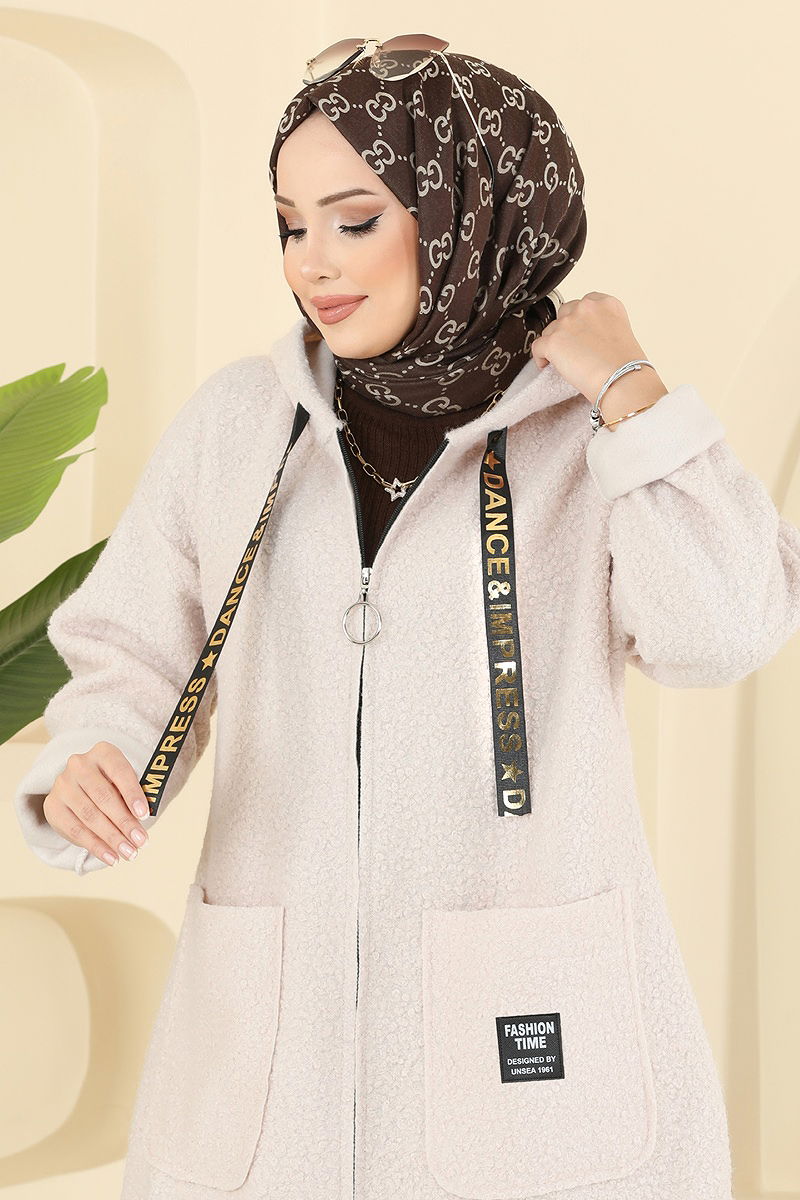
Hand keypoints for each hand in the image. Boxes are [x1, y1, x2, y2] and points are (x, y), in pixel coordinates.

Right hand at [43, 741, 150, 865]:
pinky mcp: (53, 805)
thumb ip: (134, 796)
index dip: (132, 794)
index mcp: (103, 752)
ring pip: (90, 815)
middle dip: (124, 822)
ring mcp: (63, 784)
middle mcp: (79, 765)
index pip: (120, 772)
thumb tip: (142, 821)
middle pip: (104, 796)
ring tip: (129, 853)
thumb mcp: (125, 782)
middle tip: (140, 842)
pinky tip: (110, 857)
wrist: (80, 784)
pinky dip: (95, 846)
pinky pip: (75, 830)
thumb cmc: (113, 784)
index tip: (144, 815)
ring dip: (111, 838)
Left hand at [530, 292, 653, 405]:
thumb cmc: (626, 366)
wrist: (622, 381)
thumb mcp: (620, 333)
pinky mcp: (553, 341)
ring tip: (564, 361)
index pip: (584, 303)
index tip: (580, 333)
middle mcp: (586, 308)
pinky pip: (537, 347)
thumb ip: (601, 326)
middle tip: (572, 348)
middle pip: (564, 313)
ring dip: (554, 343)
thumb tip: (586, 337)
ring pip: (549, 330)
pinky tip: (548, 366)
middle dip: (566, 330)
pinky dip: (540, 357)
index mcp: (606, 304)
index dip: (579, 320)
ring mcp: (568, 323)